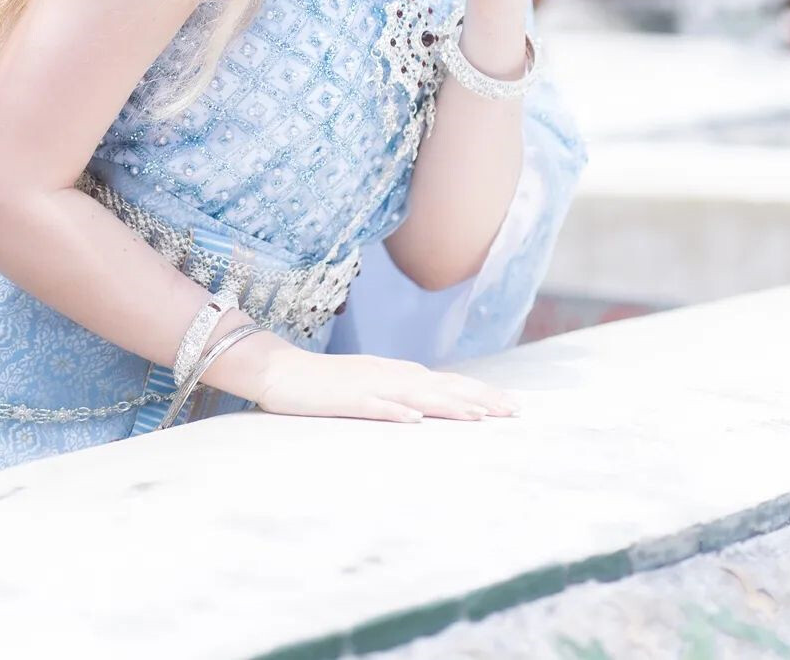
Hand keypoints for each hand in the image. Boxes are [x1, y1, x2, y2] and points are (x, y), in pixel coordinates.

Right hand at [254, 348, 519, 422]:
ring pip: (414, 394)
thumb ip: (395, 393)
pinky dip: (393, 411)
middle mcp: (387, 374)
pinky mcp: (342, 398)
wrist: (277, 369)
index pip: (446, 382)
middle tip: (513, 411)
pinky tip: (413, 420)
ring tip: (477, 416)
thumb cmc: (323, 383)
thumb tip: (427, 408)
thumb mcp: (366, 386)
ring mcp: (365, 385)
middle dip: (478, 398)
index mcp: (394, 372)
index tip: (511, 406)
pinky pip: (371, 405)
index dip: (479, 392)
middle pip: (440, 385)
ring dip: (446, 404)